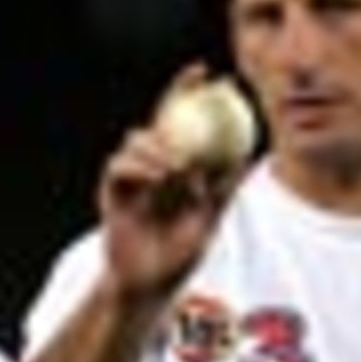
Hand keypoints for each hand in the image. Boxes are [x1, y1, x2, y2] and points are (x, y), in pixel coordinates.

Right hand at [97, 65, 245, 302]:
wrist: (148, 284)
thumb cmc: (179, 259)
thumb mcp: (209, 222)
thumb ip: (224, 191)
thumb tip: (249, 160)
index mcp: (178, 170)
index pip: (188, 125)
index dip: (197, 96)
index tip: (217, 76)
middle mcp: (154, 167)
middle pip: (160, 119)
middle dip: (176, 93)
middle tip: (195, 84)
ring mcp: (131, 177)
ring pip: (138, 139)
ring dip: (158, 144)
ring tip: (177, 166)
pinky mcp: (111, 191)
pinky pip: (119, 165)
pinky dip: (138, 165)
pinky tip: (157, 176)